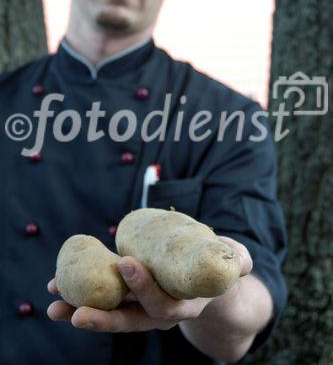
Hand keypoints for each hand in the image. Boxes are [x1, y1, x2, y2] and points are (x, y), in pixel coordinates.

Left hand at [47, 236, 251, 332]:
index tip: (127, 264)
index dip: (145, 288)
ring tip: (52, 305)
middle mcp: (160, 312)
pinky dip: (81, 294)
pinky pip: (104, 297)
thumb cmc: (218, 267)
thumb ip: (237, 260)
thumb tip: (241, 262)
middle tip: (72, 311)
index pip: (163, 306)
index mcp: (184, 305)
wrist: (206, 279)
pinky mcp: (129, 294)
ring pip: (110, 313)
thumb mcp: (233, 261)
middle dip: (100, 317)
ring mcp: (142, 305)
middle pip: (128, 321)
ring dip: (80, 310)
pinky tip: (57, 287)